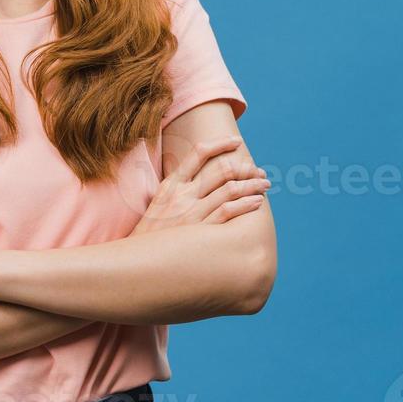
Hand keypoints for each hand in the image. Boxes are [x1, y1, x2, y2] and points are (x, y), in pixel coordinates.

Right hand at [132, 135, 268, 235]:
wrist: (138, 259)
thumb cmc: (150, 234)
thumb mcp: (157, 204)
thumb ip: (176, 190)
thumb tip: (196, 179)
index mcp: (171, 184)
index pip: (198, 153)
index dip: (220, 144)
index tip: (236, 142)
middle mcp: (182, 194)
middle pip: (221, 170)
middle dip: (245, 168)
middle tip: (259, 171)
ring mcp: (192, 212)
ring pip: (230, 189)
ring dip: (252, 185)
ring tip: (264, 185)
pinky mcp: (201, 230)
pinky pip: (229, 211)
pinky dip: (246, 204)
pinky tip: (257, 202)